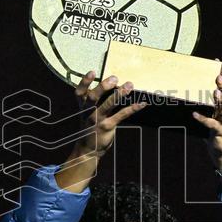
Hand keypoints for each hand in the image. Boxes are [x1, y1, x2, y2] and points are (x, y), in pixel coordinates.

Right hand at [55, 71, 144, 191]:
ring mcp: (97, 120)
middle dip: (103, 87)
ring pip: (108, 105)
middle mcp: (88, 112)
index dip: (85, 82)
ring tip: (129, 85)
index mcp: (82, 107)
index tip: (93, 72)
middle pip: (93, 97)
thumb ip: (94, 100)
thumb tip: (109, 83)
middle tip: (114, 78)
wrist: (87, 150)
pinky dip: (132, 109)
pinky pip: (121, 115)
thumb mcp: (86, 113)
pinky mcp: (108, 127)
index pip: (80, 92)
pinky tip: (142, 104)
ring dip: (119, 94)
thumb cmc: (89, 127)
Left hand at [191, 65, 221, 192]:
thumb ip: (210, 103)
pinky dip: (204, 119)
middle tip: (218, 76)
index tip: (219, 63)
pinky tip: (195, 114)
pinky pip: (213, 124)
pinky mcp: (221, 132)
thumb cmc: (216, 132)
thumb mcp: (214, 115)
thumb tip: (197, 88)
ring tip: (214, 93)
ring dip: (221, 100)